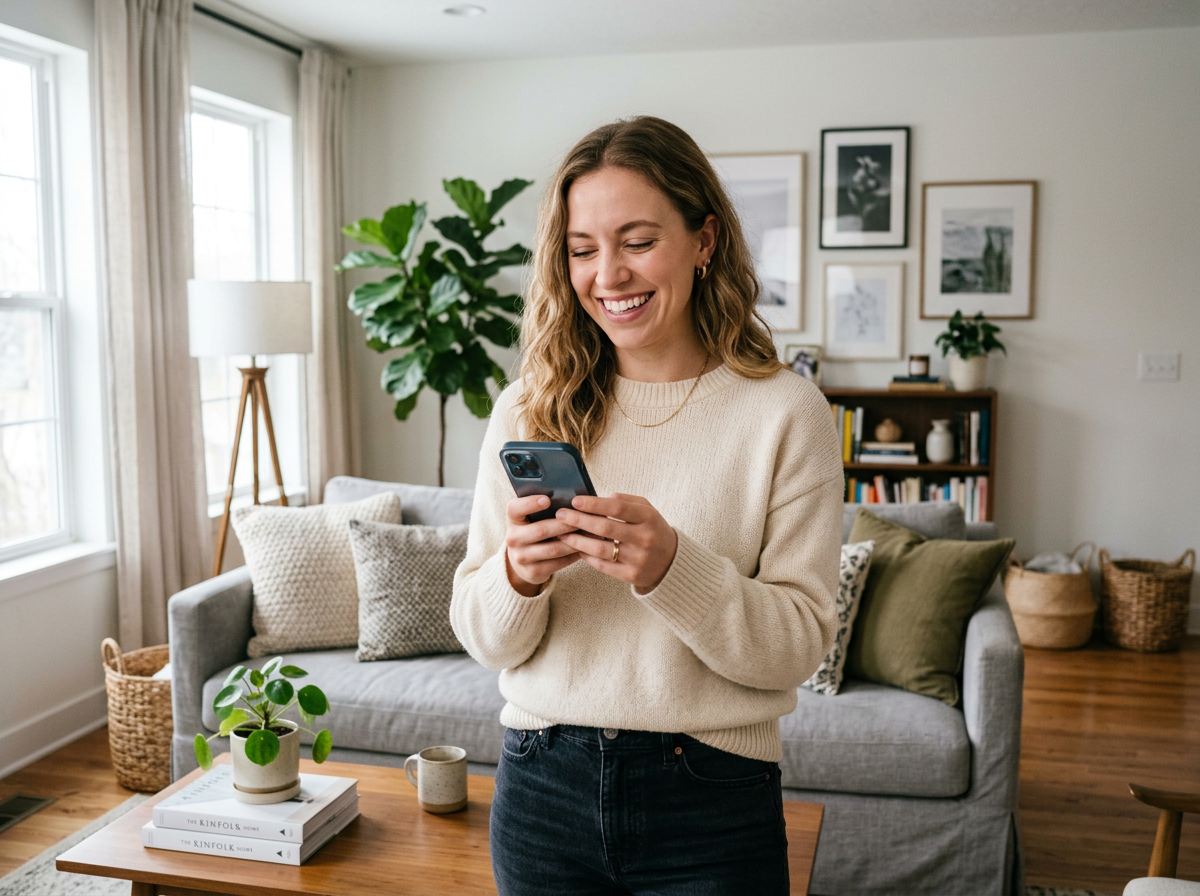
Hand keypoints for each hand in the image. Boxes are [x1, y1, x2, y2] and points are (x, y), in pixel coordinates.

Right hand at [504, 495, 581, 595]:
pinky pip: (558, 563)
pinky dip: (573, 555)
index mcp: (512, 519)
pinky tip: (584, 548)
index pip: (515, 508)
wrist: (522, 560)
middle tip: (583, 519)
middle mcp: (513, 538)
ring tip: (590, 534)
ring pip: (553, 549)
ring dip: (574, 541)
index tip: (547, 499)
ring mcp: (521, 557)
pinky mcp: (533, 571)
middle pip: (541, 530)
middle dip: (564, 524)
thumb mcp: (530, 517)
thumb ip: (544, 508)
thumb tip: (571, 500)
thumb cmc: (532, 529)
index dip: (530, 503)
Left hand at [555, 494, 677, 592]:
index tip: (575, 501)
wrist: (671, 562)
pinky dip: (587, 556)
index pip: (617, 508)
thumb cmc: (653, 529)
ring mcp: (638, 559)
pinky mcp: (631, 575)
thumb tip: (599, 498)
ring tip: (562, 533)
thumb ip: (625, 501)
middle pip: (605, 528)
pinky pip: (602, 566)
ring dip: (578, 540)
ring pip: (600, 549)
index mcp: (648, 518)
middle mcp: (644, 538)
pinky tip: (576, 548)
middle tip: (561, 515)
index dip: (594, 504)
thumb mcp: (647, 510)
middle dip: (579, 520)